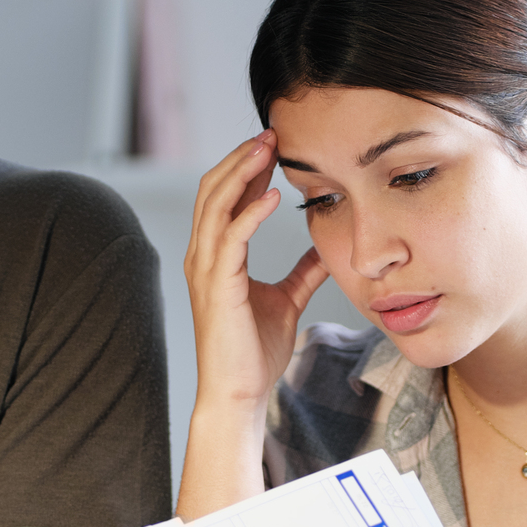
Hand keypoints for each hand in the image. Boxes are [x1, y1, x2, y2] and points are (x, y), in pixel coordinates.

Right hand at [175, 131, 328, 518]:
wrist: (240, 393)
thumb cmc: (255, 351)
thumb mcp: (287, 298)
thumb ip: (301, 270)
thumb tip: (324, 248)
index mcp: (215, 255)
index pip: (224, 196)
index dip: (245, 166)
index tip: (273, 143)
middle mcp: (203, 256)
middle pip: (213, 188)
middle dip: (241, 157)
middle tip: (271, 132)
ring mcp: (206, 270)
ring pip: (216, 204)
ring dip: (242, 172)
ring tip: (268, 148)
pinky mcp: (218, 287)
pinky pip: (231, 238)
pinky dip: (250, 212)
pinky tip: (274, 195)